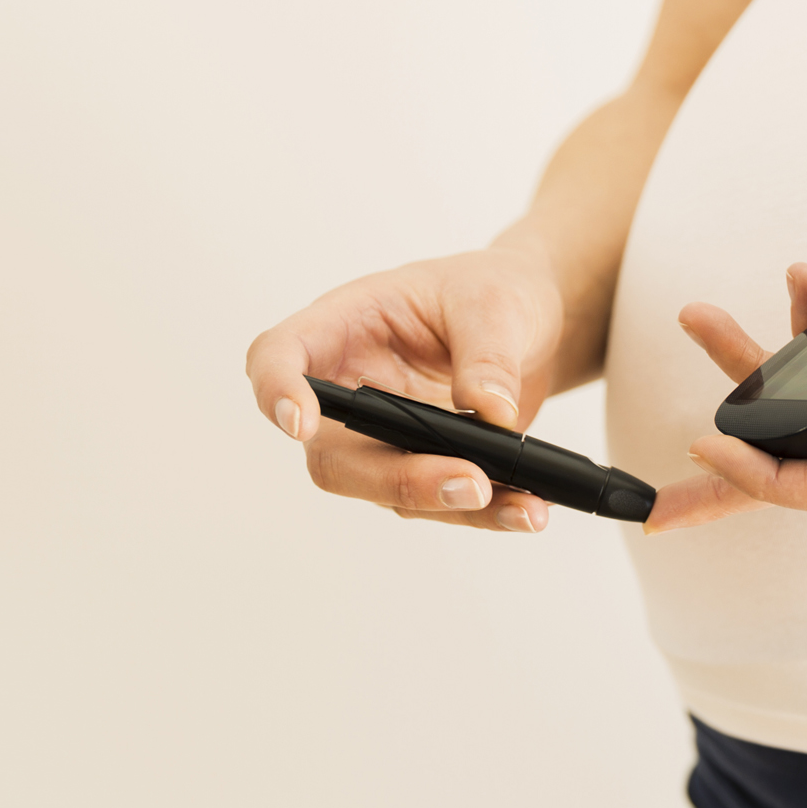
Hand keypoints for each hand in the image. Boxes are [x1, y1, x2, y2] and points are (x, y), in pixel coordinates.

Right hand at [243, 247, 573, 532]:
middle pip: (332, 453)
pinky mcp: (418, 468)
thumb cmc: (491, 293)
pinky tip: (527, 509)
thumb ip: (488, 355)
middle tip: (470, 483)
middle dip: (394, 477)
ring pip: (386, 491)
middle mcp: (347, 388)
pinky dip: (486, 513)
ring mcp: (378, 438)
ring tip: (522, 507)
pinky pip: (438, 503)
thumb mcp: (495, 303)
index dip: (277, 390)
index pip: (279, 356)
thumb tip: (490, 413)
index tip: (301, 422)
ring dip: (452, 505)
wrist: (529, 324)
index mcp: (342, 326)